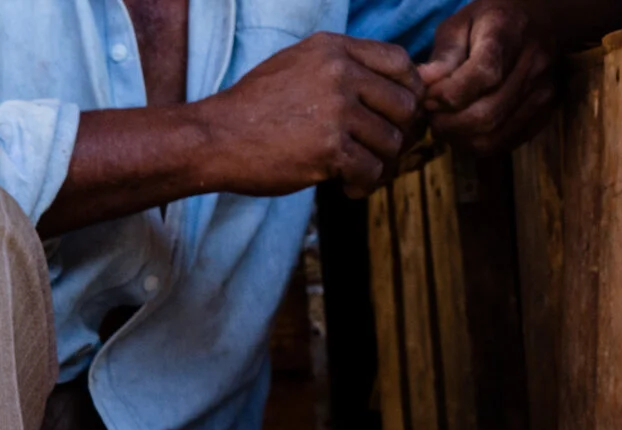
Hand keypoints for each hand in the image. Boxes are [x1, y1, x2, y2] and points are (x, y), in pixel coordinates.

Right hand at [194, 32, 426, 197]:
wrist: (212, 139)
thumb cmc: (252, 108)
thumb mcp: (297, 67)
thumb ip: (344, 68)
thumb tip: (405, 82)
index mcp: (334, 50)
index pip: (399, 62)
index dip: (409, 91)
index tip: (397, 114)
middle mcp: (340, 74)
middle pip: (404, 104)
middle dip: (400, 133)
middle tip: (382, 151)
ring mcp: (335, 111)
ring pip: (391, 141)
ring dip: (382, 164)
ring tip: (360, 173)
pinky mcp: (328, 149)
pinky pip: (371, 170)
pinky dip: (364, 185)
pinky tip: (348, 188)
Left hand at [420, 0, 561, 150]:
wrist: (538, 21)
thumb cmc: (489, 24)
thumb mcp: (459, 25)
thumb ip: (443, 55)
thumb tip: (424, 83)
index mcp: (509, 32)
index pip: (483, 75)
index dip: (449, 95)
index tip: (429, 98)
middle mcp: (534, 62)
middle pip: (486, 113)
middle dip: (447, 123)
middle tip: (432, 115)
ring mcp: (544, 89)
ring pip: (493, 136)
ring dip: (459, 138)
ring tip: (445, 123)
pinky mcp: (546, 111)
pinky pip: (504, 144)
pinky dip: (477, 144)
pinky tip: (465, 129)